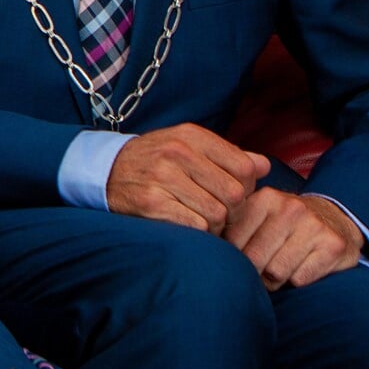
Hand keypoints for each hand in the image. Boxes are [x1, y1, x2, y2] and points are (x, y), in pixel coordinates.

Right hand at [106, 123, 268, 233]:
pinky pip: (196, 226)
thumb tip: (265, 166)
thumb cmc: (153, 161)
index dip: (247, 187)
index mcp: (191, 136)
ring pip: (217, 214)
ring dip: (215, 225)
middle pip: (234, 194)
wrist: (103, 171)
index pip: (245, 167)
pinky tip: (187, 225)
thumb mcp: (187, 146)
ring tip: (201, 220)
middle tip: (220, 213)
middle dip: (232, 210)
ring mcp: (162, 177)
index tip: (233, 194)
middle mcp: (177, 153)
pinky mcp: (151, 203)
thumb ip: (227, 155)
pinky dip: (197, 232)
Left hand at [224, 189, 364, 289]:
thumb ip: (231, 227)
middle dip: (253, 272)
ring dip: (275, 280)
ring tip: (280, 269)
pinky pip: (299, 279)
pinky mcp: (333, 246)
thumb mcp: (259, 216)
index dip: (233, 256)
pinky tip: (301, 269)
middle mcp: (290, 208)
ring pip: (275, 272)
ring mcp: (313, 226)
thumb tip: (202, 250)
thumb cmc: (285, 225)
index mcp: (265, 199)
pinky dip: (296, 282)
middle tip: (260, 271)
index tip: (240, 257)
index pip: (232, 240)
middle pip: (253, 259)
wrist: (336, 221)